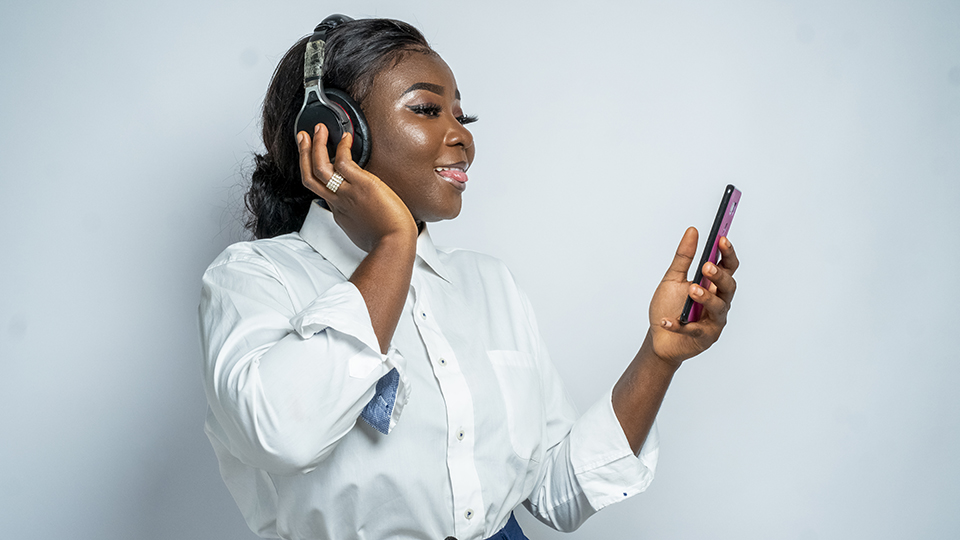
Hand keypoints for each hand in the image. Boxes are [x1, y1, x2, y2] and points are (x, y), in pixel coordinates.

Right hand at [297, 124, 416, 251]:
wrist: (394, 245)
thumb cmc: (387, 241)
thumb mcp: (366, 234)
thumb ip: (363, 222)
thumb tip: (372, 218)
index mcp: (340, 212)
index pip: (323, 191)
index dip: (319, 175)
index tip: (322, 161)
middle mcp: (339, 202)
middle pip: (310, 178)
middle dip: (304, 155)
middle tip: (303, 137)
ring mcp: (347, 193)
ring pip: (320, 168)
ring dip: (315, 146)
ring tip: (318, 130)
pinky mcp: (361, 185)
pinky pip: (343, 162)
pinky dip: (342, 147)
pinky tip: (346, 138)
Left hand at [647, 227, 739, 367]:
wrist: (660, 337)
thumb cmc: (669, 307)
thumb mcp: (673, 278)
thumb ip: (684, 257)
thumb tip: (692, 231)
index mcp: (713, 285)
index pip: (728, 266)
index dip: (728, 253)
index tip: (721, 239)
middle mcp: (719, 301)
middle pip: (729, 286)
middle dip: (719, 276)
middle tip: (707, 267)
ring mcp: (714, 321)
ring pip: (718, 308)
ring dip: (706, 298)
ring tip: (692, 290)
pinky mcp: (705, 338)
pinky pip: (694, 330)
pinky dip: (679, 325)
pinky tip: (667, 321)